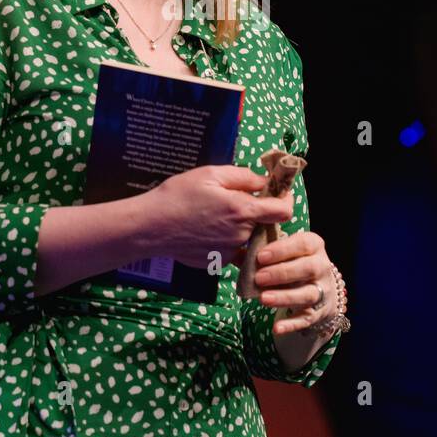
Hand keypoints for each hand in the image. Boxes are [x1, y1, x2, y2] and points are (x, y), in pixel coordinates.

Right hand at [147, 164, 294, 269]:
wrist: (150, 227)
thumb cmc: (178, 196)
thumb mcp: (211, 174)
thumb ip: (244, 177)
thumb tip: (265, 182)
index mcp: (243, 211)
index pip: (284, 211)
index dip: (285, 200)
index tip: (278, 193)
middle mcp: (241, 236)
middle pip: (264, 223)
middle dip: (256, 212)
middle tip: (234, 200)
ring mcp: (230, 252)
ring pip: (247, 237)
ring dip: (240, 226)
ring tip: (214, 215)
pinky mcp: (218, 262)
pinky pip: (232, 249)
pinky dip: (225, 240)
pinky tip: (205, 230)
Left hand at [253, 230, 336, 335]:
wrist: (321, 287)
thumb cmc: (295, 263)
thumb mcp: (285, 253)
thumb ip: (263, 252)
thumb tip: (234, 253)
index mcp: (314, 246)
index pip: (303, 244)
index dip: (282, 250)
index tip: (261, 256)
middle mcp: (322, 267)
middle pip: (308, 268)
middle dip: (282, 273)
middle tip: (259, 278)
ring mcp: (322, 290)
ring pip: (308, 294)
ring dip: (285, 297)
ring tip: (263, 299)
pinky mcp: (319, 312)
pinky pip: (306, 319)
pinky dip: (291, 324)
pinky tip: (276, 328)